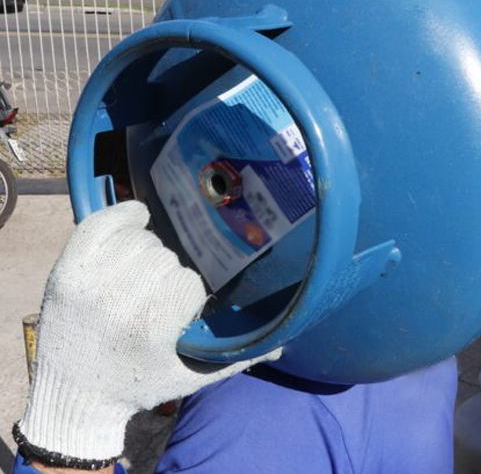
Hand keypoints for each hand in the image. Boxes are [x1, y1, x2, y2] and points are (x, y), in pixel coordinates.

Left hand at [14, 201, 280, 468]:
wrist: (73, 396)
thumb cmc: (137, 383)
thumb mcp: (191, 376)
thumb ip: (237, 356)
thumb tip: (283, 341)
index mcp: (153, 324)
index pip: (189, 279)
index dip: (189, 291)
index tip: (180, 308)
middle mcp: (119, 299)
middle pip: (165, 256)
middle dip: (168, 273)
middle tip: (159, 292)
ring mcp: (89, 282)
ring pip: (139, 239)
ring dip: (148, 250)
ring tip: (142, 273)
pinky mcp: (66, 270)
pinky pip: (100, 223)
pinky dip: (122, 215)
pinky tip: (138, 218)